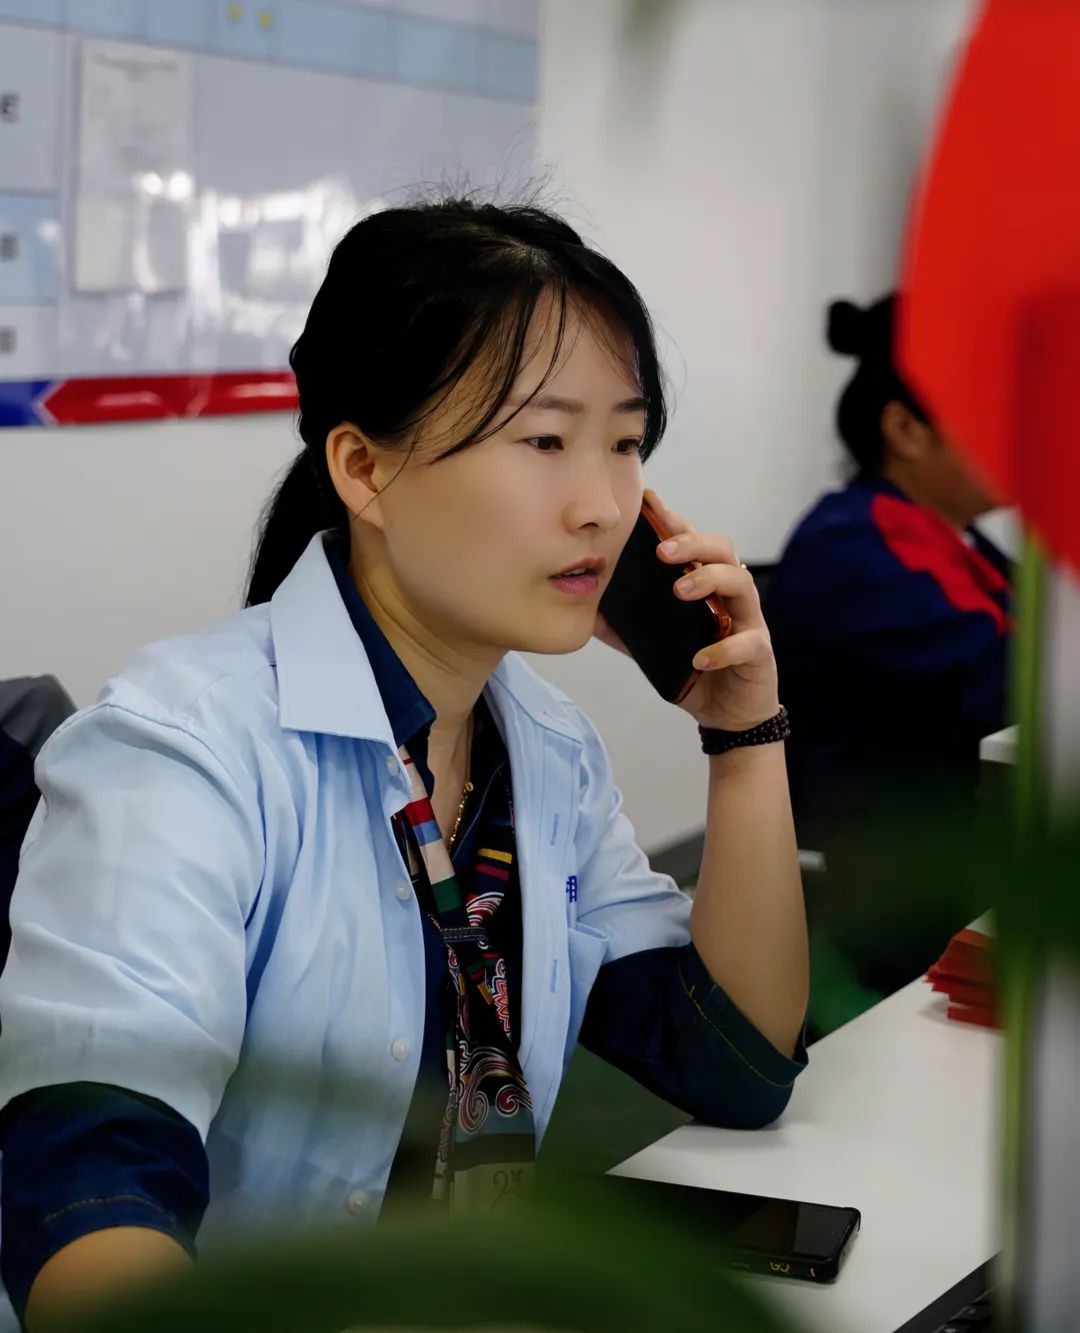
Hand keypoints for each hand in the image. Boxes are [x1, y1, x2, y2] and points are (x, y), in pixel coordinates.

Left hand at [595, 490, 779, 730]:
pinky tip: (699, 658)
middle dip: (693, 543)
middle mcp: (729, 595)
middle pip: (723, 551)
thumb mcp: (652, 650)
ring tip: (679, 590)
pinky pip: (748, 643)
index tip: (649, 505)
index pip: (692, 544)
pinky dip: (723, 648)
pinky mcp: (759, 652)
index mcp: (705, 586)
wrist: (727, 715)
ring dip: (709, 580)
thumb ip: (625, 630)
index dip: (674, 522)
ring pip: (742, 583)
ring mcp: (748, 620)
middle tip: (662, 551)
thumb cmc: (694, 670)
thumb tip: (587, 614)